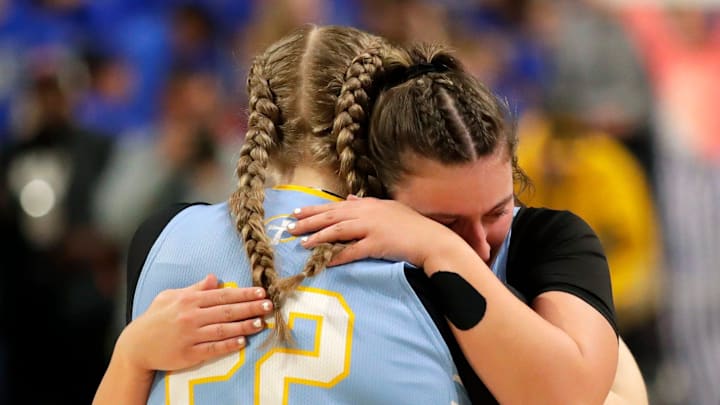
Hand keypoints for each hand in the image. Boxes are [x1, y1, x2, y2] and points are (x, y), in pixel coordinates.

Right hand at [116, 274, 272, 372]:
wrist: (136, 345)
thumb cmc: (155, 318)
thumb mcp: (171, 296)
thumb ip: (195, 288)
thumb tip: (215, 278)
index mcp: (189, 300)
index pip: (222, 295)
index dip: (243, 293)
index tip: (261, 292)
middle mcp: (191, 316)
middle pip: (227, 311)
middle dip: (250, 308)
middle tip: (269, 305)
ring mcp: (190, 336)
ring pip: (223, 330)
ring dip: (244, 326)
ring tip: (262, 323)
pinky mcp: (188, 354)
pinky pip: (212, 349)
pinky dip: (228, 345)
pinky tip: (243, 342)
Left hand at [289, 195, 462, 266]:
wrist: (432, 239)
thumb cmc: (412, 225)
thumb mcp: (389, 208)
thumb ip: (367, 203)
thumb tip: (350, 198)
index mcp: (368, 204)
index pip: (335, 206)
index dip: (315, 209)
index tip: (297, 213)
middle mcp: (367, 213)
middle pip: (331, 216)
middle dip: (309, 221)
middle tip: (290, 227)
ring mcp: (371, 228)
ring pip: (338, 231)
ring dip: (318, 237)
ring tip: (302, 243)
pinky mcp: (376, 244)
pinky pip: (352, 251)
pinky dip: (337, 255)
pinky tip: (325, 260)